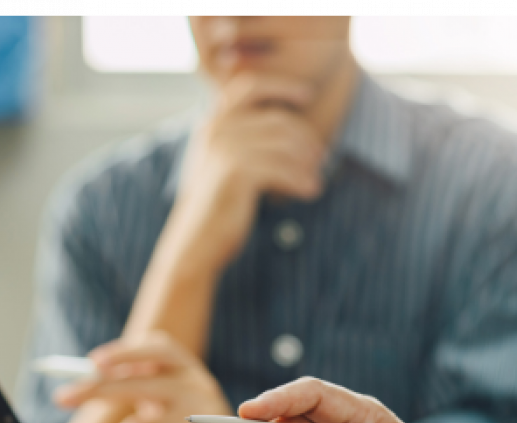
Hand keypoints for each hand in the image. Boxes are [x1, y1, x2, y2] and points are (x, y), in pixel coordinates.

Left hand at [54, 333, 270, 422]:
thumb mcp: (165, 397)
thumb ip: (135, 381)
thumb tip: (87, 375)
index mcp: (188, 369)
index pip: (157, 348)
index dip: (125, 352)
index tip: (93, 361)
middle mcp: (196, 389)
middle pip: (137, 385)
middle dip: (93, 390)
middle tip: (61, 398)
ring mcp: (199, 421)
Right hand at [173, 73, 325, 269]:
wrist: (195, 242)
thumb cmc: (216, 208)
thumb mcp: (226, 167)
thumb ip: (247, 142)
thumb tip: (294, 131)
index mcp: (213, 123)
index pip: (250, 86)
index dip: (282, 85)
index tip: (308, 95)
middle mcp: (217, 129)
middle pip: (278, 119)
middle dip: (305, 137)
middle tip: (321, 157)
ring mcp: (225, 148)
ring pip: (285, 143)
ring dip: (307, 162)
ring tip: (316, 179)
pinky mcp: (237, 172)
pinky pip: (284, 168)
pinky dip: (302, 180)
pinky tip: (311, 192)